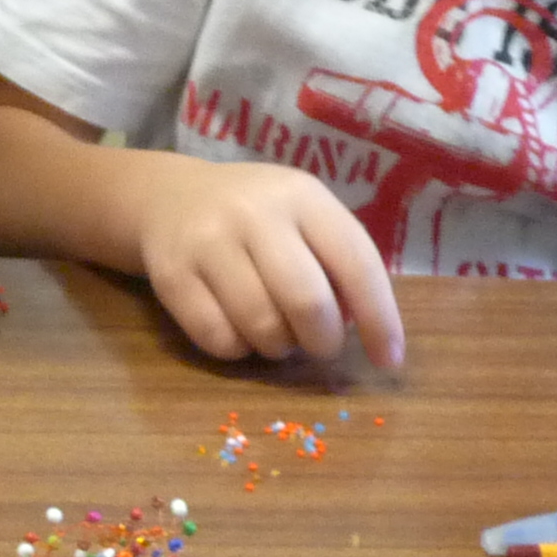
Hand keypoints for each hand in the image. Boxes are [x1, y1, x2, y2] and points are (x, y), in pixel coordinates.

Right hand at [130, 154, 403, 368]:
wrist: (167, 197)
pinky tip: (237, 329)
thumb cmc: (257, 216)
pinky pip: (218, 339)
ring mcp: (207, 242)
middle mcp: (254, 213)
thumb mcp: (303, 215)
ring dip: (279, 346)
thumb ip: (337, 261)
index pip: (356, 263)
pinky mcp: (171, 275)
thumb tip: (366, 330)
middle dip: (323, 341)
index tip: (388, 360)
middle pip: (307, 302)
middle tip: (320, 344)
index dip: (379, 319)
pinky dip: (237, 349)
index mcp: (302, 196)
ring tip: (275, 330)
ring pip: (262, 327)